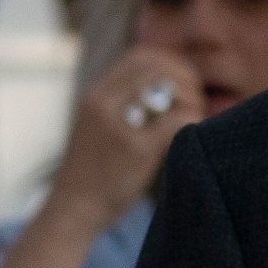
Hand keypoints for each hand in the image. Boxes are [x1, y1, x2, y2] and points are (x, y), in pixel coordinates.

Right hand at [48, 46, 202, 234]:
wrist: (71, 210)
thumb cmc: (89, 173)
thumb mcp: (95, 127)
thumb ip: (120, 106)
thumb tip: (162, 89)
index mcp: (92, 96)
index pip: (139, 57)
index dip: (169, 63)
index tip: (182, 82)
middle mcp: (100, 104)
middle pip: (156, 66)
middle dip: (184, 77)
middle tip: (196, 98)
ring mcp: (117, 125)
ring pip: (167, 88)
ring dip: (191, 98)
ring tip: (195, 117)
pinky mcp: (135, 149)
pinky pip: (178, 121)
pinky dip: (194, 121)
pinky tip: (196, 134)